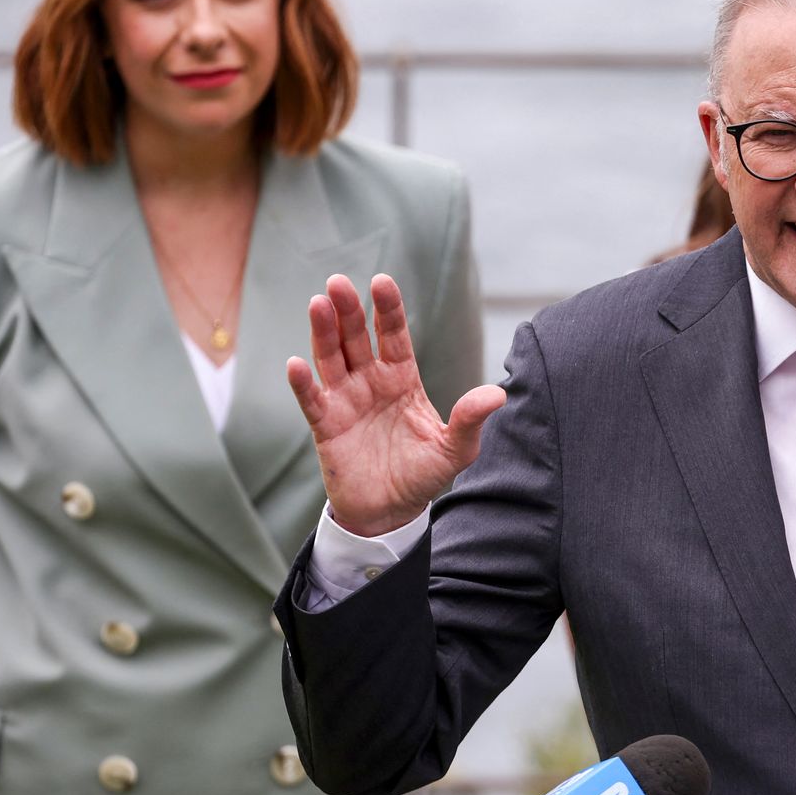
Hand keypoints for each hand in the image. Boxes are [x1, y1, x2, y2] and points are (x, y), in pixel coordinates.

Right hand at [286, 274, 505, 537]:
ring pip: (331, 358)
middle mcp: (371, 382)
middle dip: (348, 310)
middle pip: (356, 338)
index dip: (387, 309)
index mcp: (402, 379)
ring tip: (318, 304)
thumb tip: (498, 393)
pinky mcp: (326, 426)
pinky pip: (312, 400)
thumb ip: (470, 420)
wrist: (391, 512)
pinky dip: (304, 383)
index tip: (381, 281)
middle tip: (339, 282)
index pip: (394, 335)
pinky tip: (297, 363)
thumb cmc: (423, 475)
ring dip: (323, 332)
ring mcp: (346, 401)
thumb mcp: (455, 450)